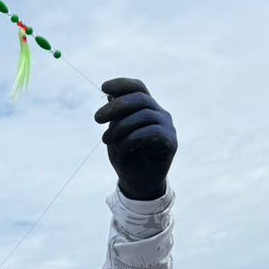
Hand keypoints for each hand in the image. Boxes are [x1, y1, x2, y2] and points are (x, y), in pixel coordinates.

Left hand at [95, 78, 176, 199]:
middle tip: (97, 119)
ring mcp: (167, 126)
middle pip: (140, 98)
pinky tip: (122, 146)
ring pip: (145, 115)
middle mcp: (159, 113)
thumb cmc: (126, 157)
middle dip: (116, 106)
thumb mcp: (114, 134)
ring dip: (121, 126)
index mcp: (146, 108)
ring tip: (106, 140)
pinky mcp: (171, 141)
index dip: (122, 84)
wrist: (138, 183)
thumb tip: (111, 96)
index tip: (103, 87)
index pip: (138, 88)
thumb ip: (115, 117)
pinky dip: (133, 138)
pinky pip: (152, 132)